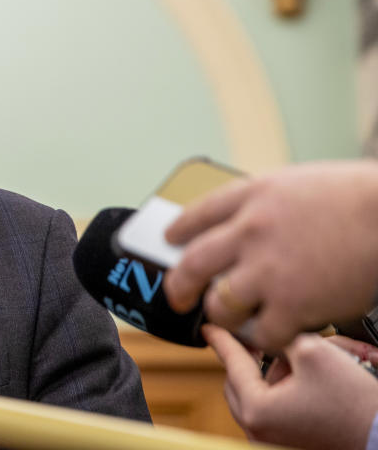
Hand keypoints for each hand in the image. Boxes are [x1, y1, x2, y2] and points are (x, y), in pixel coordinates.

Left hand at [162, 161, 377, 350]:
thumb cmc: (352, 197)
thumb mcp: (293, 184)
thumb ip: (261, 205)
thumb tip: (240, 225)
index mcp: (250, 197)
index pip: (196, 214)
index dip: (178, 231)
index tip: (169, 241)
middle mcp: (250, 232)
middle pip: (192, 265)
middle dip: (178, 287)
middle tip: (178, 297)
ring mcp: (268, 270)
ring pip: (219, 304)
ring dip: (221, 314)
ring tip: (229, 318)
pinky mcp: (294, 304)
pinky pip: (261, 333)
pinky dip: (262, 337)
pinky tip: (268, 333)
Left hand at [205, 325, 377, 449]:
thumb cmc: (353, 402)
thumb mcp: (310, 350)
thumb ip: (275, 335)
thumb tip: (258, 331)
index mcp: (256, 410)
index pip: (232, 364)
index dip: (222, 340)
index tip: (209, 328)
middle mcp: (258, 431)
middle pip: (237, 383)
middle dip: (248, 359)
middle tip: (257, 341)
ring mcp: (271, 441)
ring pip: (254, 395)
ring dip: (267, 375)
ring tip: (293, 363)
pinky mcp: (286, 443)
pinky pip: (270, 410)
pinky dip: (278, 391)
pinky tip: (300, 381)